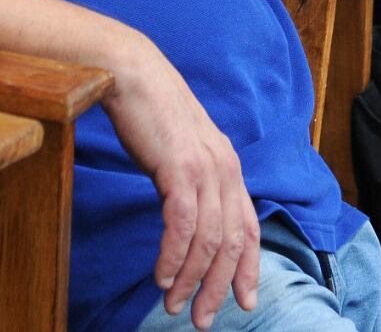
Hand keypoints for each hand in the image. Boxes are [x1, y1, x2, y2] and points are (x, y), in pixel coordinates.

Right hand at [104, 36, 260, 329]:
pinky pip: (182, 225)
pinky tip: (161, 276)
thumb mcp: (181, 151)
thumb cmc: (150, 113)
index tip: (243, 302)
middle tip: (199, 319)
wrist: (132, 73)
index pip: (248, 227)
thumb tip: (188, 217)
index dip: (248, 268)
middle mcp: (225, 169)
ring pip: (208, 241)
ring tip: (173, 305)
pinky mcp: (179, 167)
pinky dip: (173, 257)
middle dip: (218, 288)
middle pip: (231, 243)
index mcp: (228, 167)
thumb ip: (193, 182)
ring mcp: (205, 168)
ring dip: (190, 280)